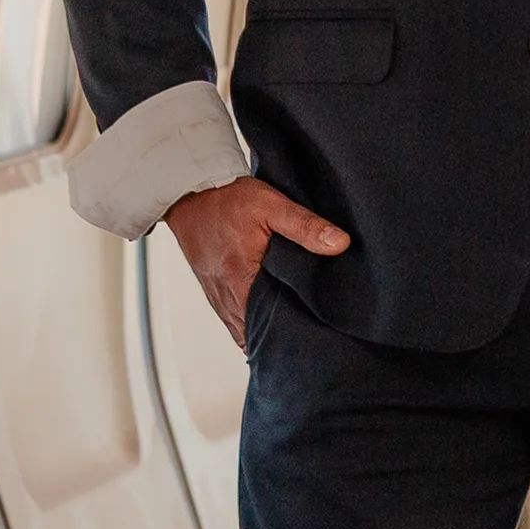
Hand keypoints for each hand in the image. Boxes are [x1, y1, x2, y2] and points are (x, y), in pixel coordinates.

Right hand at [163, 177, 349, 347]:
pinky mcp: (211, 288)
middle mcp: (224, 293)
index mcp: (240, 278)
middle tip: (305, 339)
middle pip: (253, 331)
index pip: (266, 323)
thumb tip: (340, 244)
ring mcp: (215, 293)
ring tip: (287, 337)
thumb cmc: (227, 198)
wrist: (189, 189)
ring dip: (259, 332)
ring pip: (239, 328)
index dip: (288, 332)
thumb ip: (306, 226)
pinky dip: (245, 324)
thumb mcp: (272, 205)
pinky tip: (261, 325)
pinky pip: (229, 318)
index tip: (310, 335)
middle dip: (276, 336)